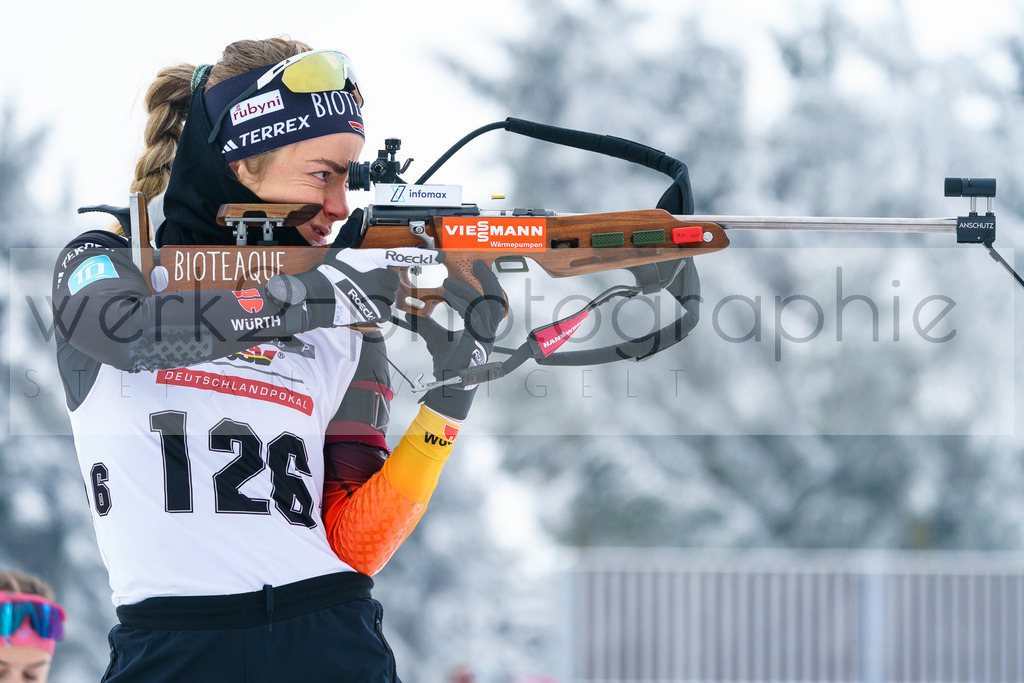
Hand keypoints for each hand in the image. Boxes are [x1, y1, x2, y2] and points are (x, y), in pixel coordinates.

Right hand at [316, 239, 442, 327]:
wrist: (320, 297)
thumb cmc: (330, 274)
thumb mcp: (341, 248)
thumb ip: (352, 231)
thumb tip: (357, 214)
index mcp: (377, 260)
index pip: (405, 256)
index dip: (424, 256)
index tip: (440, 256)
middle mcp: (384, 277)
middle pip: (391, 281)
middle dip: (379, 283)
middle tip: (360, 283)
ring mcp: (383, 295)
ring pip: (387, 296)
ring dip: (376, 297)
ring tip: (357, 294)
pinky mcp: (380, 312)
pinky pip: (383, 311)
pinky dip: (374, 310)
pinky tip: (360, 304)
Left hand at [410, 260, 505, 419]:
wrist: (447, 386)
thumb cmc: (447, 364)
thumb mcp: (434, 337)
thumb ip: (427, 324)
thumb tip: (411, 312)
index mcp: (482, 328)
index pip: (490, 301)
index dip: (484, 283)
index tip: (473, 269)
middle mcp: (487, 331)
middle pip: (497, 300)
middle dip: (489, 280)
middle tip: (477, 264)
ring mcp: (485, 337)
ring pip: (487, 306)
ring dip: (468, 291)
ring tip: (449, 283)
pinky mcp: (477, 341)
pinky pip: (476, 317)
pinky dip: (463, 304)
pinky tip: (449, 298)